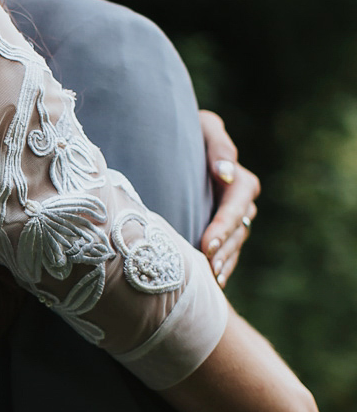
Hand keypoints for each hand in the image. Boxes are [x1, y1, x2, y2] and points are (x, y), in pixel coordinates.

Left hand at [199, 109, 259, 288]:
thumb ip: (218, 146)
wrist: (171, 143)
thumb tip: (226, 173)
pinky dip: (220, 266)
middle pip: (238, 230)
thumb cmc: (187, 130)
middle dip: (225, 250)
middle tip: (209, 265)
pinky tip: (212, 282)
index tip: (209, 243)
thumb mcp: (204, 128)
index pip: (237, 205)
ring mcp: (231, 219)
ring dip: (224, 262)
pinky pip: (226, 252)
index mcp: (239, 180)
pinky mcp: (220, 232)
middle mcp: (239, 202)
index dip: (224, 225)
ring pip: (234, 245)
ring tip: (210, 278)